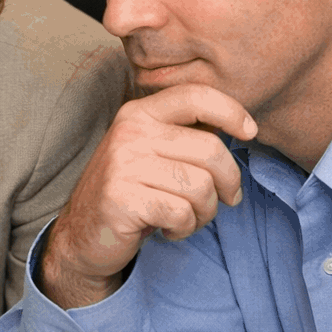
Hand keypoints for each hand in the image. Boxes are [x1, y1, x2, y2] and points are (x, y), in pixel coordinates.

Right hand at [38, 84, 256, 307]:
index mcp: (139, 114)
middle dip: (228, 183)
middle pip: (211, 150)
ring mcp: (123, 165)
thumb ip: (185, 134)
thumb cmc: (129, 193)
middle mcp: (130, 133)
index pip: (196, 96)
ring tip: (186, 217)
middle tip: (223, 200)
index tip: (250, 131)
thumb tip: (239, 124)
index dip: (232, 111)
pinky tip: (168, 229)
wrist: (81, 235)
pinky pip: (181, 213)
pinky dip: (184, 228)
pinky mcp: (122, 199)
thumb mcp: (151, 152)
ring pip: (201, 187)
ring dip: (204, 212)